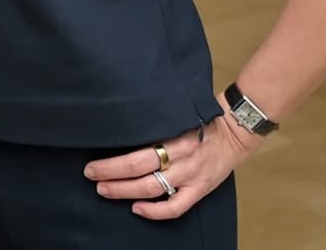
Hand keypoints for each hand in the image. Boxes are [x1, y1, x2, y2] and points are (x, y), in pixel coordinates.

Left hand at [82, 99, 260, 219]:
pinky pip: (175, 207)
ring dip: (124, 191)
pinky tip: (136, 209)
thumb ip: (155, 122)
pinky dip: (154, 212)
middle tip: (91, 175)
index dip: (112, 162)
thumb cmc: (201, 118)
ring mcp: (190, 175)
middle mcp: (180, 156)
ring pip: (152, 188)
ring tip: (104, 190)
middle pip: (139, 169)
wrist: (234, 131)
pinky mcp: (199, 190)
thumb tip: (122, 124)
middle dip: (110, 174)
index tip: (92, 163)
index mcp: (173, 135)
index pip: (136, 152)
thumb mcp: (176, 113)